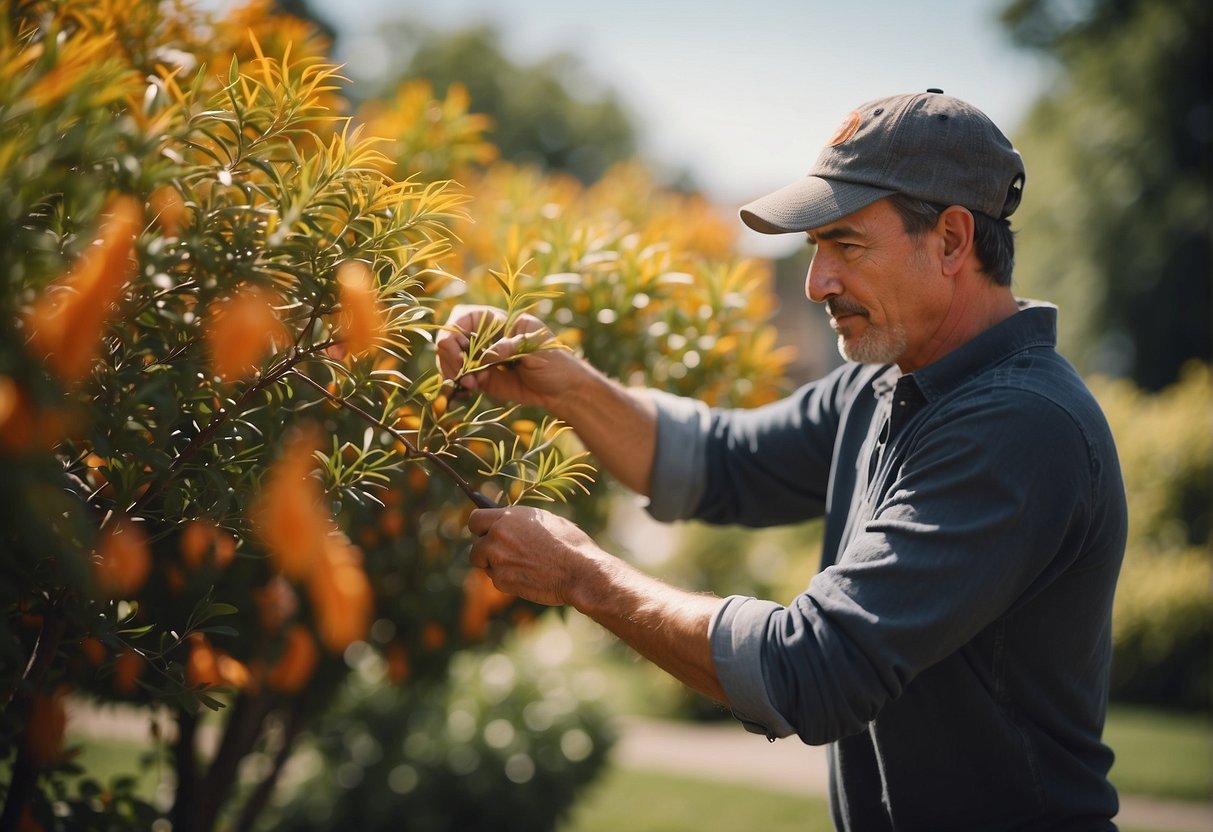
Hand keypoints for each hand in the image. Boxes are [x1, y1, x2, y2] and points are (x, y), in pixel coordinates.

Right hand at [435, 304, 578, 409]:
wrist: (563, 391)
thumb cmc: (555, 363)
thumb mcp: (537, 350)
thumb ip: (512, 347)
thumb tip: (486, 355)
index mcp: (498, 321)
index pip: (464, 317)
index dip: (454, 333)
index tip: (460, 354)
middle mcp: (486, 337)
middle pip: (451, 338)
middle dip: (450, 357)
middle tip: (463, 377)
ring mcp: (482, 358)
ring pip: (451, 359)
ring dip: (452, 372)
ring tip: (470, 386)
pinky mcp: (482, 378)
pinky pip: (460, 378)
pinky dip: (457, 384)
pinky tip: (467, 392)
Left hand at [467, 506, 599, 606]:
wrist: (580, 571)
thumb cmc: (570, 544)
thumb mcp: (545, 521)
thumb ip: (520, 522)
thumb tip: (507, 523)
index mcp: (508, 517)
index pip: (475, 519)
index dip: (480, 528)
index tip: (485, 533)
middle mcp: (498, 537)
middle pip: (475, 547)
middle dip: (486, 551)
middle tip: (503, 554)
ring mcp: (498, 560)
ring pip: (485, 565)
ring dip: (496, 566)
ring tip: (521, 566)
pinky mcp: (502, 582)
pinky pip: (497, 580)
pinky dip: (508, 580)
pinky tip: (529, 576)